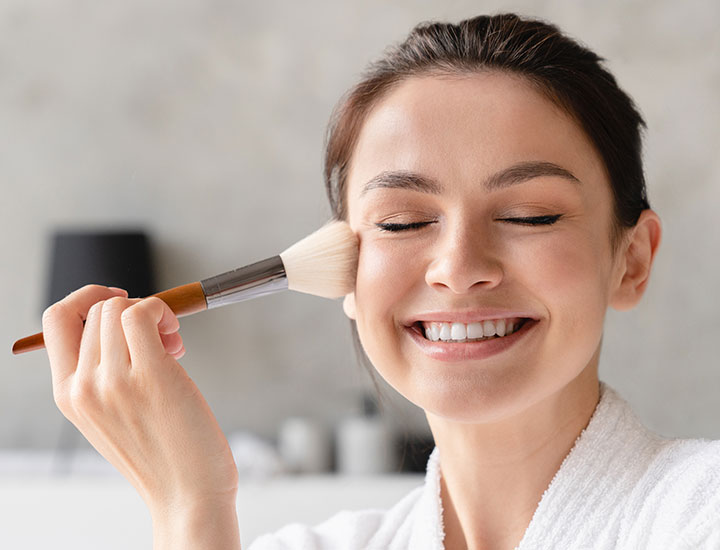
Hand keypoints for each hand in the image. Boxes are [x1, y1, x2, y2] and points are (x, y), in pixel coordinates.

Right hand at [42, 285, 238, 517]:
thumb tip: (125, 319)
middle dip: (134, 311)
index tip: (121, 301)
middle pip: (99, 309)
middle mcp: (83, 387)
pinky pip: (145, 313)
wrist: (188, 494)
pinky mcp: (152, 376)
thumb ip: (104, 373)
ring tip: (172, 344)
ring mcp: (115, 381)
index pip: (55, 320)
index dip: (86, 298)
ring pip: (121, 308)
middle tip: (162, 340)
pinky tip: (176, 337)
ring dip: (153, 313)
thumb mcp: (110, 416)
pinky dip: (163, 312)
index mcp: (68, 395)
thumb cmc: (161, 453)